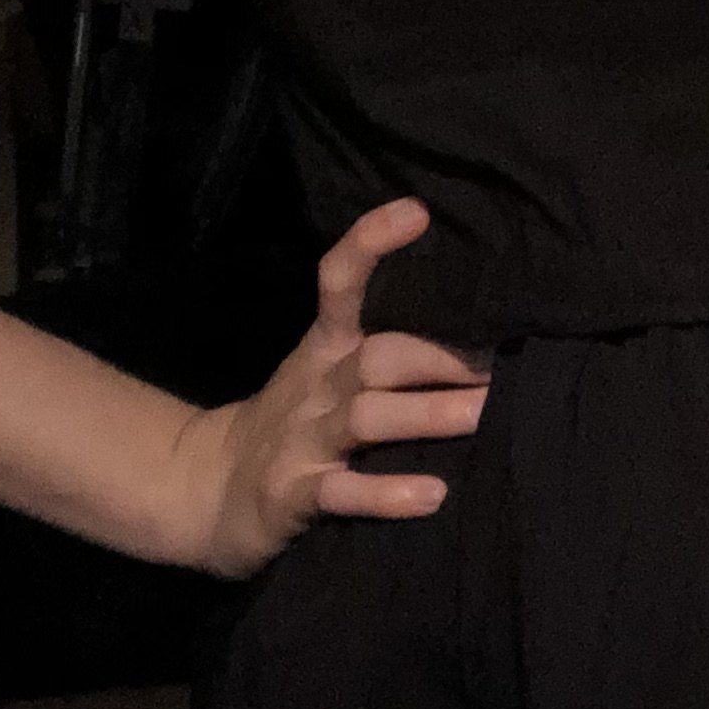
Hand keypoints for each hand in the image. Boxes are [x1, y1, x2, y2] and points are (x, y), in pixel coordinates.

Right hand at [171, 198, 489, 579]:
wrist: (208, 491)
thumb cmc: (295, 425)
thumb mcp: (326, 372)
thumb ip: (387, 345)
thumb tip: (482, 325)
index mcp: (325, 348)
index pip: (340, 282)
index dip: (370, 244)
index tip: (417, 212)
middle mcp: (316, 387)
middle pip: (376, 355)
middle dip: (439, 356)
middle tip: (500, 364)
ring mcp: (303, 442)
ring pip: (364, 417)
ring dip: (427, 414)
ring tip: (483, 415)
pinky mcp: (293, 497)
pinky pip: (342, 493)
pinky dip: (386, 495)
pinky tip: (432, 495)